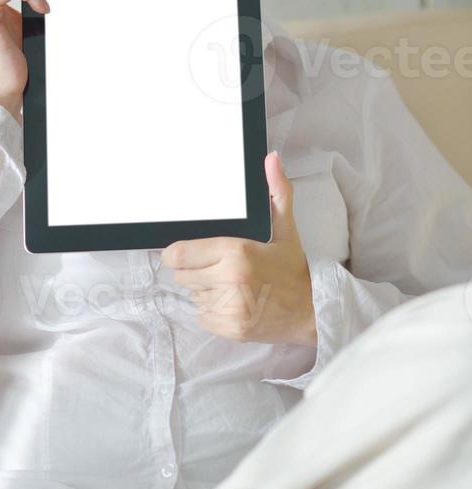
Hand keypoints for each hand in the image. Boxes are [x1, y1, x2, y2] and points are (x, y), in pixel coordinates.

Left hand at [160, 152, 316, 346]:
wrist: (312, 312)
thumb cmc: (293, 269)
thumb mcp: (286, 228)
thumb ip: (276, 192)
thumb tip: (271, 158)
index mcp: (237, 252)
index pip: (179, 254)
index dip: (175, 253)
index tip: (185, 252)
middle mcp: (230, 280)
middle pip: (181, 275)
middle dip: (192, 269)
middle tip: (215, 266)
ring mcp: (230, 308)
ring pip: (192, 295)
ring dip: (203, 289)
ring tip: (227, 284)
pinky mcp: (230, 329)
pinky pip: (202, 315)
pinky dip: (211, 310)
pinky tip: (232, 301)